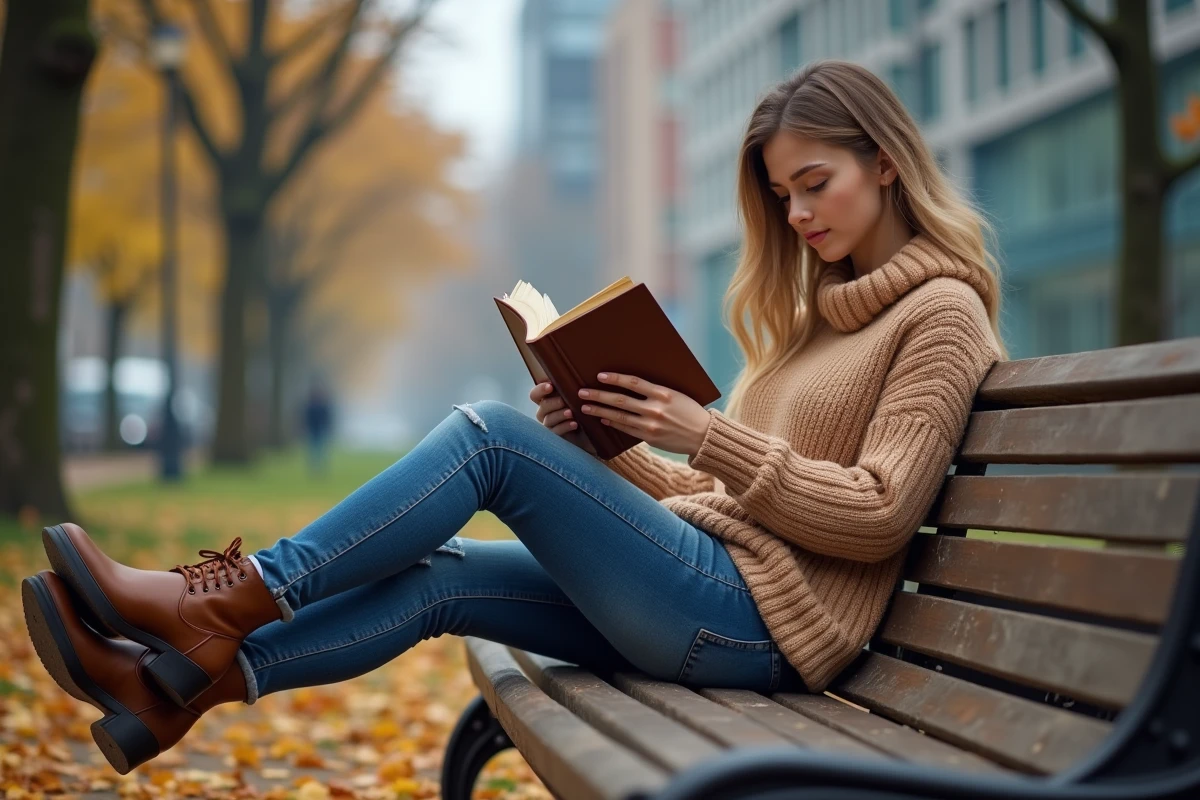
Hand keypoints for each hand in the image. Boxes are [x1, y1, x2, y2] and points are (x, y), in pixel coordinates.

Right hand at [530, 382, 596, 455]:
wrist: (590, 432)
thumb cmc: (581, 410)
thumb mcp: (576, 398)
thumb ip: (570, 388)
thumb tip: (572, 373)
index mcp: (545, 400)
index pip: (535, 394)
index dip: (540, 390)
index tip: (550, 386)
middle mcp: (544, 413)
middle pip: (542, 406)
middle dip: (553, 402)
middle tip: (564, 400)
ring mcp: (549, 425)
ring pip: (549, 419)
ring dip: (560, 414)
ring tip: (571, 412)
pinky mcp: (556, 437)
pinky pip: (556, 431)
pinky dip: (565, 426)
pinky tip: (574, 423)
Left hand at [577, 372, 710, 456]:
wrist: (703, 435)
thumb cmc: (690, 411)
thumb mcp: (677, 395)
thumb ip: (656, 391)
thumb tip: (632, 384)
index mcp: (663, 393)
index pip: (633, 382)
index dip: (615, 378)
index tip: (600, 375)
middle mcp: (655, 408)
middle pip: (620, 400)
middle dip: (599, 396)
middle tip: (582, 392)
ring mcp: (651, 424)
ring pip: (619, 416)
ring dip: (600, 411)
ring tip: (585, 407)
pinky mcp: (649, 437)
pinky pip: (626, 429)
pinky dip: (613, 423)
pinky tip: (602, 419)